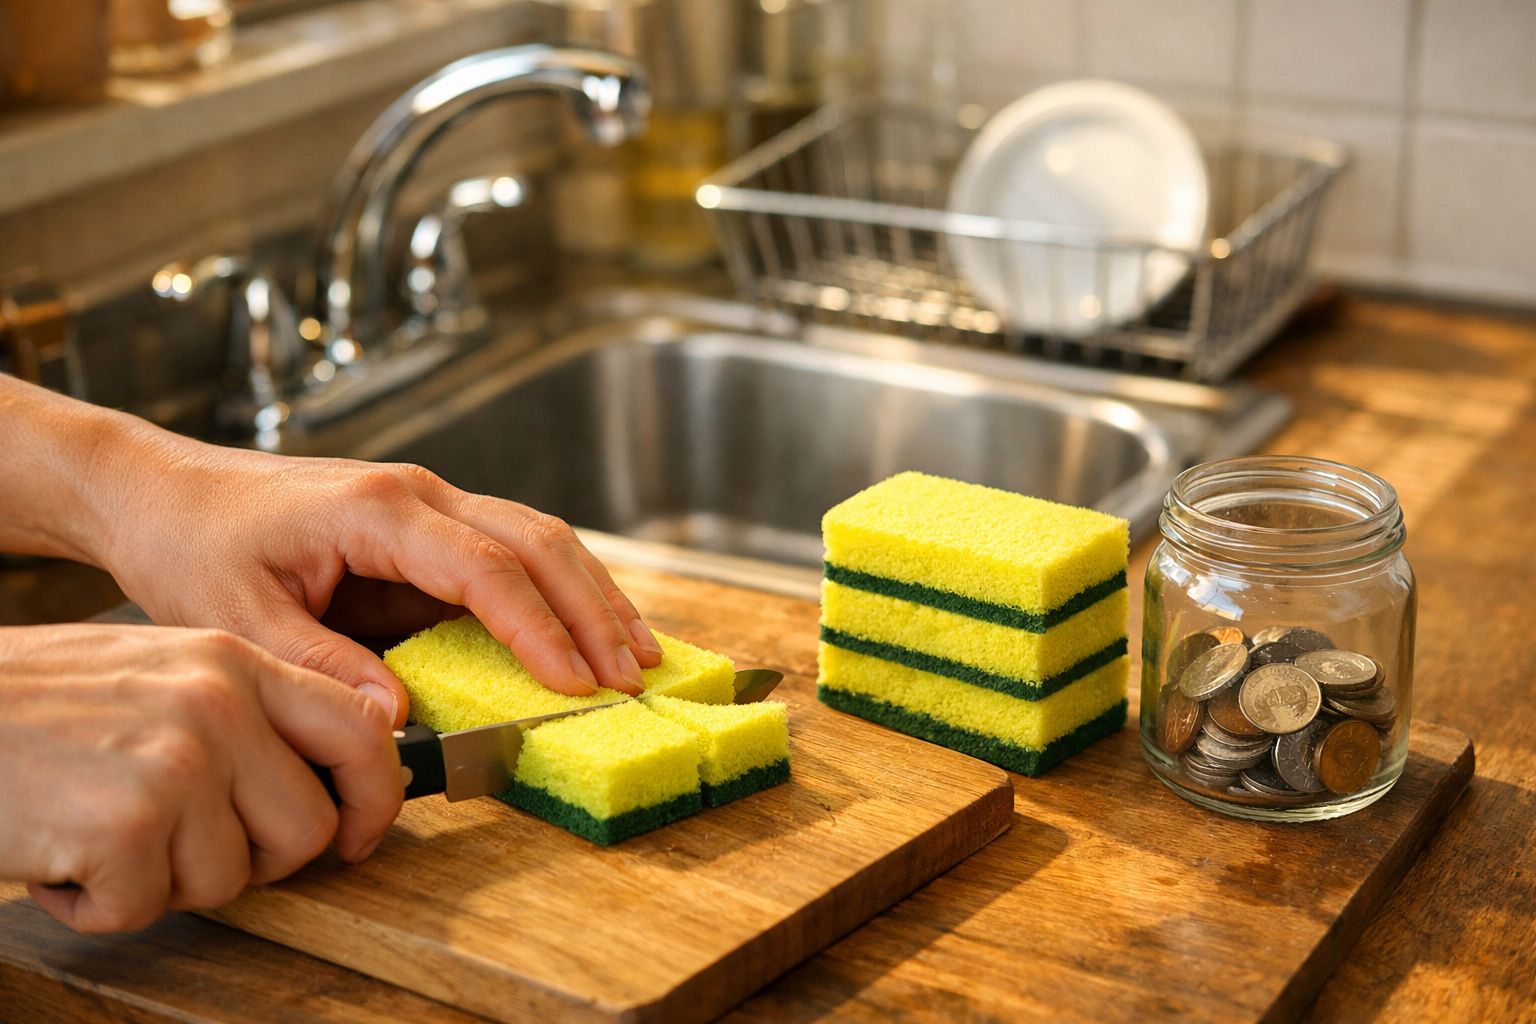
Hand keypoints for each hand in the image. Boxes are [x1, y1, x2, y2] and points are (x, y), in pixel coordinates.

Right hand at [0, 624, 399, 932]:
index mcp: (234, 661)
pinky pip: (146, 908)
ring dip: (163, 881)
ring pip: (230, 879)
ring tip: (100, 831)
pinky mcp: (125, 827)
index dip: (372, 797)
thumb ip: (244, 711)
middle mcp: (218, 705)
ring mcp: (176, 764)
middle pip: (306, 827)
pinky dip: (97, 904)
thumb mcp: (155, 669)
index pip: (360, 730)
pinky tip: (60, 855)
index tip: (356, 834)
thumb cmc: (29, 702)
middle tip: (178, 844)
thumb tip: (323, 775)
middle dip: (252, 860)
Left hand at [90, 426, 662, 725]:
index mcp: (377, 510)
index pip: (485, 567)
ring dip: (593, 595)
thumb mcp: (238, 618)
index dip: (537, 628)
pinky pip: (514, 553)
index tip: (575, 684)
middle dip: (593, 610)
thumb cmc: (194, 545)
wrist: (165, 491)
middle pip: (536, 541)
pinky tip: (590, 628)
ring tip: (642, 653)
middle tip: (635, 675)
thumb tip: (397, 719)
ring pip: (539, 538)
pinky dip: (561, 591)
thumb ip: (320, 666)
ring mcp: (431, 504)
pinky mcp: (429, 527)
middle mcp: (420, 494)